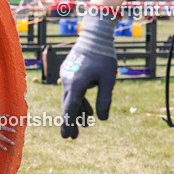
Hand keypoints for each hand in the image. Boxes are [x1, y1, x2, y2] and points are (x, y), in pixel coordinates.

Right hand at [60, 12, 117, 138]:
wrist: (94, 35)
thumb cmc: (104, 56)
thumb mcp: (108, 79)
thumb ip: (104, 99)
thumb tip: (102, 119)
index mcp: (76, 84)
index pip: (70, 109)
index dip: (68, 124)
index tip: (66, 136)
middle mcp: (68, 81)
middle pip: (67, 106)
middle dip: (70, 122)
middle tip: (71, 137)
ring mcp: (67, 76)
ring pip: (71, 98)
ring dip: (77, 112)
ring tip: (84, 126)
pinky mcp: (70, 72)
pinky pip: (73, 90)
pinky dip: (80, 100)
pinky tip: (89, 111)